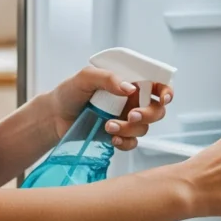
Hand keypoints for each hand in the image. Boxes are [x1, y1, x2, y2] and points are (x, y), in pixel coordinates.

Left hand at [49, 66, 173, 151]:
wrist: (54, 116)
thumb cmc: (69, 92)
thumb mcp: (86, 77)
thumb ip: (108, 78)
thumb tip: (130, 88)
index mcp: (128, 84)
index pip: (156, 85)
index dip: (166, 91)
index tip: (164, 97)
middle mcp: (131, 102)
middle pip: (156, 109)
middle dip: (149, 114)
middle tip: (131, 115)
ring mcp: (125, 120)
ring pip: (144, 128)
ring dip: (130, 128)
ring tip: (108, 126)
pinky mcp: (118, 135)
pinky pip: (132, 142)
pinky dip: (126, 142)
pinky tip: (112, 138)